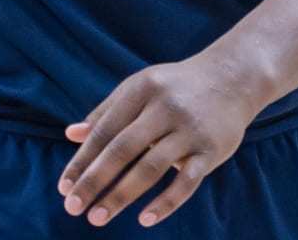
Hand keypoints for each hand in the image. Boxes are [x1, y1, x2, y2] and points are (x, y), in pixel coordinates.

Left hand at [57, 50, 268, 228]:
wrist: (233, 77)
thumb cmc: (176, 87)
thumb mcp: (140, 88)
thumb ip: (107, 112)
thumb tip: (71, 135)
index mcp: (142, 89)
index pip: (105, 130)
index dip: (82, 160)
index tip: (64, 188)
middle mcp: (164, 107)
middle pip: (122, 149)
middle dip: (95, 181)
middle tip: (73, 208)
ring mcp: (189, 129)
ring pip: (150, 168)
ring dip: (121, 195)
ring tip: (98, 217)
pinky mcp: (211, 149)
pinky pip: (187, 181)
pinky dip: (166, 202)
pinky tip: (145, 219)